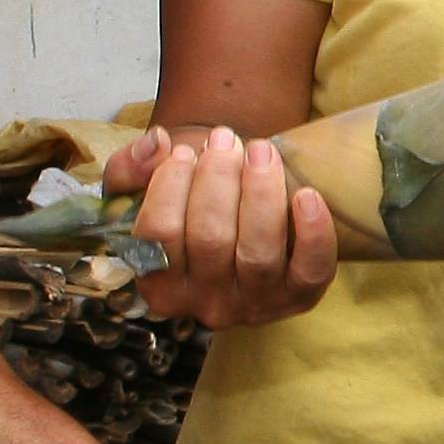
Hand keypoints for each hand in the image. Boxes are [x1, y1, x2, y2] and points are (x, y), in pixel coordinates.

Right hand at [102, 125, 338, 329]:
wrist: (240, 216)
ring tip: (261, 151)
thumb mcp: (145, 188)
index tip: (185, 151)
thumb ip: (129, 167)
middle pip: (209, 240)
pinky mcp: (299, 297)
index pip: (158, 236)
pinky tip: (307, 195)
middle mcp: (204, 302)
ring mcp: (254, 304)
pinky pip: (311, 271)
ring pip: (258, 253)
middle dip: (218, 180)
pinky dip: (313, 234)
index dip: (170, 187)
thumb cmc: (189, 201)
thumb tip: (156, 144)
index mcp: (160, 282)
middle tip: (226, 139)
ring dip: (261, 194)